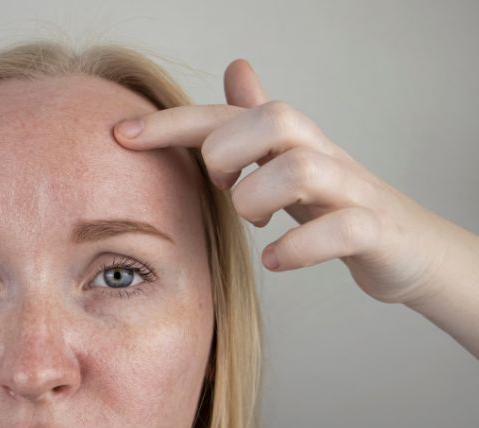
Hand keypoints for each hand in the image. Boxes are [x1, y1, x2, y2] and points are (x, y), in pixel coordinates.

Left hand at [113, 59, 454, 305]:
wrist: (408, 248)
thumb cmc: (336, 201)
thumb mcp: (291, 158)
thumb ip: (256, 121)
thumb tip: (235, 66)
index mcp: (290, 141)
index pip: (226, 115)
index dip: (173, 123)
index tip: (121, 136)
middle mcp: (321, 154)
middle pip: (273, 120)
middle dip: (228, 154)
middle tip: (222, 188)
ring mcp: (351, 191)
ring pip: (302, 169)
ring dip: (258, 200)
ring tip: (253, 225)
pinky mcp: (375, 230)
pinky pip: (342, 228)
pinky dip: (300, 247)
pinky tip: (275, 260)